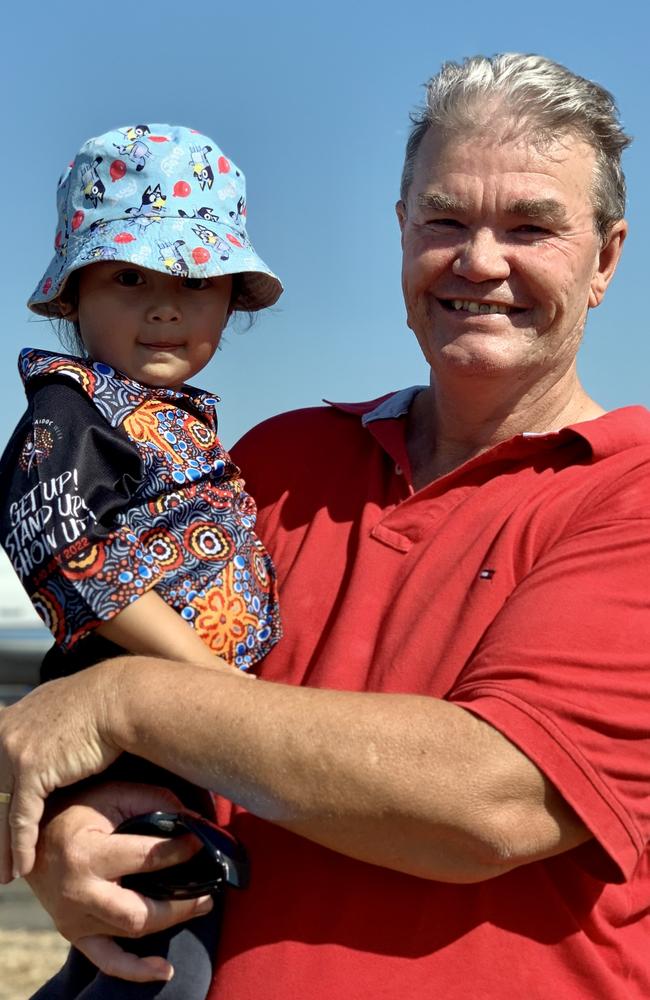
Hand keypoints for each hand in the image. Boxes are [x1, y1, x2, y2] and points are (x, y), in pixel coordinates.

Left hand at [0, 661, 124, 880]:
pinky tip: (24, 866)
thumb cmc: (101, 702)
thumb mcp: (58, 709)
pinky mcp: (31, 768)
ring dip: (2, 849)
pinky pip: (22, 817)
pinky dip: (22, 846)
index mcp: (7, 721)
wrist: (119, 697)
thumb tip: (48, 737)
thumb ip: (42, 726)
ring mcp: (13, 751)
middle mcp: (3, 735)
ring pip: (1, 812)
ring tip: (5, 874)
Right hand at [27, 782, 214, 982]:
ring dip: (170, 922)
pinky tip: (163, 970)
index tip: (201, 840)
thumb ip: (155, 802)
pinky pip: (107, 961)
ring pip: (130, 932)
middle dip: (181, 905)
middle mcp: (79, 893)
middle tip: (209, 892)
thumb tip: (195, 819)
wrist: (30, 840)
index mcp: (87, 855)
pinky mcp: (75, 934)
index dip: (180, 850)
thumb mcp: (114, 795)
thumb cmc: (78, 811)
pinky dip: (136, 970)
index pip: (144, 859)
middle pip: (139, 912)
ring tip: (200, 906)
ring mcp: (75, 920)